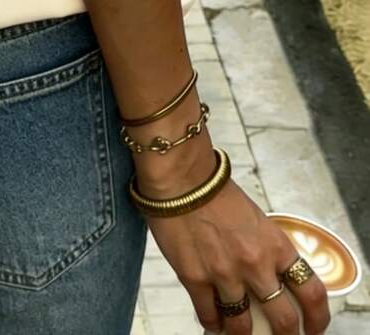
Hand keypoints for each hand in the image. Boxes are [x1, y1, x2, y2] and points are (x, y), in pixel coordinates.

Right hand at [145, 174, 330, 333]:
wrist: (180, 178)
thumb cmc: (215, 191)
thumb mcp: (255, 218)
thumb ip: (264, 247)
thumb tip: (267, 272)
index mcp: (275, 245)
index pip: (312, 292)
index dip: (317, 319)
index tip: (314, 328)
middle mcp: (255, 265)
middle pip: (283, 320)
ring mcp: (225, 275)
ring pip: (242, 326)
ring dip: (242, 333)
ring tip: (239, 332)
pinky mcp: (195, 279)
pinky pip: (208, 315)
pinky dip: (212, 323)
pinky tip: (213, 322)